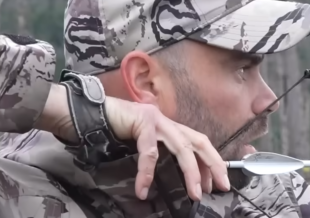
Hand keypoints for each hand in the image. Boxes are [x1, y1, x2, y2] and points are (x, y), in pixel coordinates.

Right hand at [36, 84, 229, 200]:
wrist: (89, 115)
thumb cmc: (114, 133)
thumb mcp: (143, 146)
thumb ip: (160, 156)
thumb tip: (175, 179)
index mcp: (170, 126)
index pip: (199, 142)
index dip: (211, 161)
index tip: (218, 182)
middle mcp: (167, 121)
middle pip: (199, 141)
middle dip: (213, 164)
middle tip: (220, 186)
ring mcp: (156, 119)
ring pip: (182, 147)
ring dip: (191, 172)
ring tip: (194, 193)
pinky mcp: (142, 121)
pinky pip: (150, 152)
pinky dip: (148, 173)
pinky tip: (143, 189)